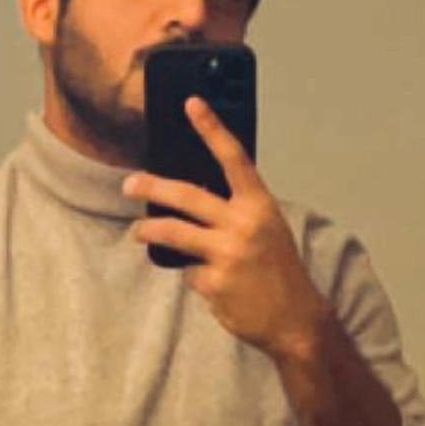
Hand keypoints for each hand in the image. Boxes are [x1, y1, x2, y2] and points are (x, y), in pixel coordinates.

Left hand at [123, 96, 326, 356]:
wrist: (296, 320)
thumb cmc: (279, 271)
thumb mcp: (268, 230)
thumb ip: (237, 211)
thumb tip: (193, 199)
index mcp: (259, 206)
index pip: (233, 158)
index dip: (212, 129)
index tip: (191, 104)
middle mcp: (243, 225)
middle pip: (187, 196)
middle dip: (152, 186)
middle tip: (129, 183)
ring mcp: (227, 255)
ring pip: (174, 234)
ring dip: (150, 230)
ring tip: (138, 232)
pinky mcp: (213, 283)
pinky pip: (189, 272)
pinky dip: (196, 276)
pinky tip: (215, 284)